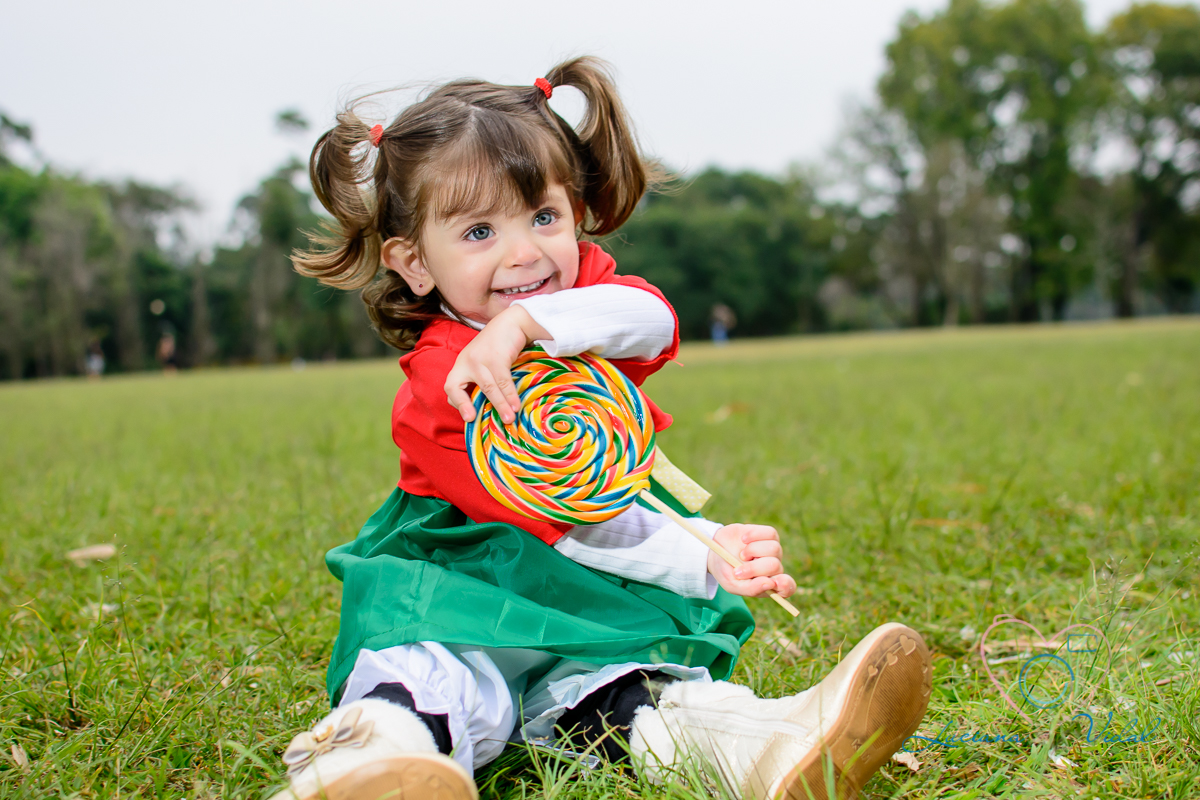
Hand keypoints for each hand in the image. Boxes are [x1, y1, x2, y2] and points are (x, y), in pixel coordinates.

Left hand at [445, 306, 549, 423]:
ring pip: (487, 388)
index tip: (468, 416)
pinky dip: (510, 396)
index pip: (450, 385)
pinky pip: (503, 382)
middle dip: (464, 405)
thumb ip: (481, 379)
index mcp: (461, 364)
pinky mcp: (495, 358)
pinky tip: (516, 405)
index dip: (456, 402)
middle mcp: (465, 362)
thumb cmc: (500, 346)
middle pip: (456, 387)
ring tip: (508, 419)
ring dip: (499, 406)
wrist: (512, 322)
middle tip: (473, 420)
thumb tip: (489, 407)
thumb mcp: (484, 362)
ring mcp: (479, 359)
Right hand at [707, 524, 796, 597]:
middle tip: (738, 570)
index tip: (774, 582)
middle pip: (776, 566)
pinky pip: (770, 533)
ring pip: (774, 549)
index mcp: (768, 585)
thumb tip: (771, 583)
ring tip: (742, 554)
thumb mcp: (732, 585)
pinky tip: (744, 539)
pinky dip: (754, 535)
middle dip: (755, 568)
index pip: (787, 588)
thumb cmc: (725, 572)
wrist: (715, 550)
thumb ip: (751, 589)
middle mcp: (774, 569)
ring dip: (753, 551)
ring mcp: (773, 551)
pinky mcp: (769, 535)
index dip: (784, 585)